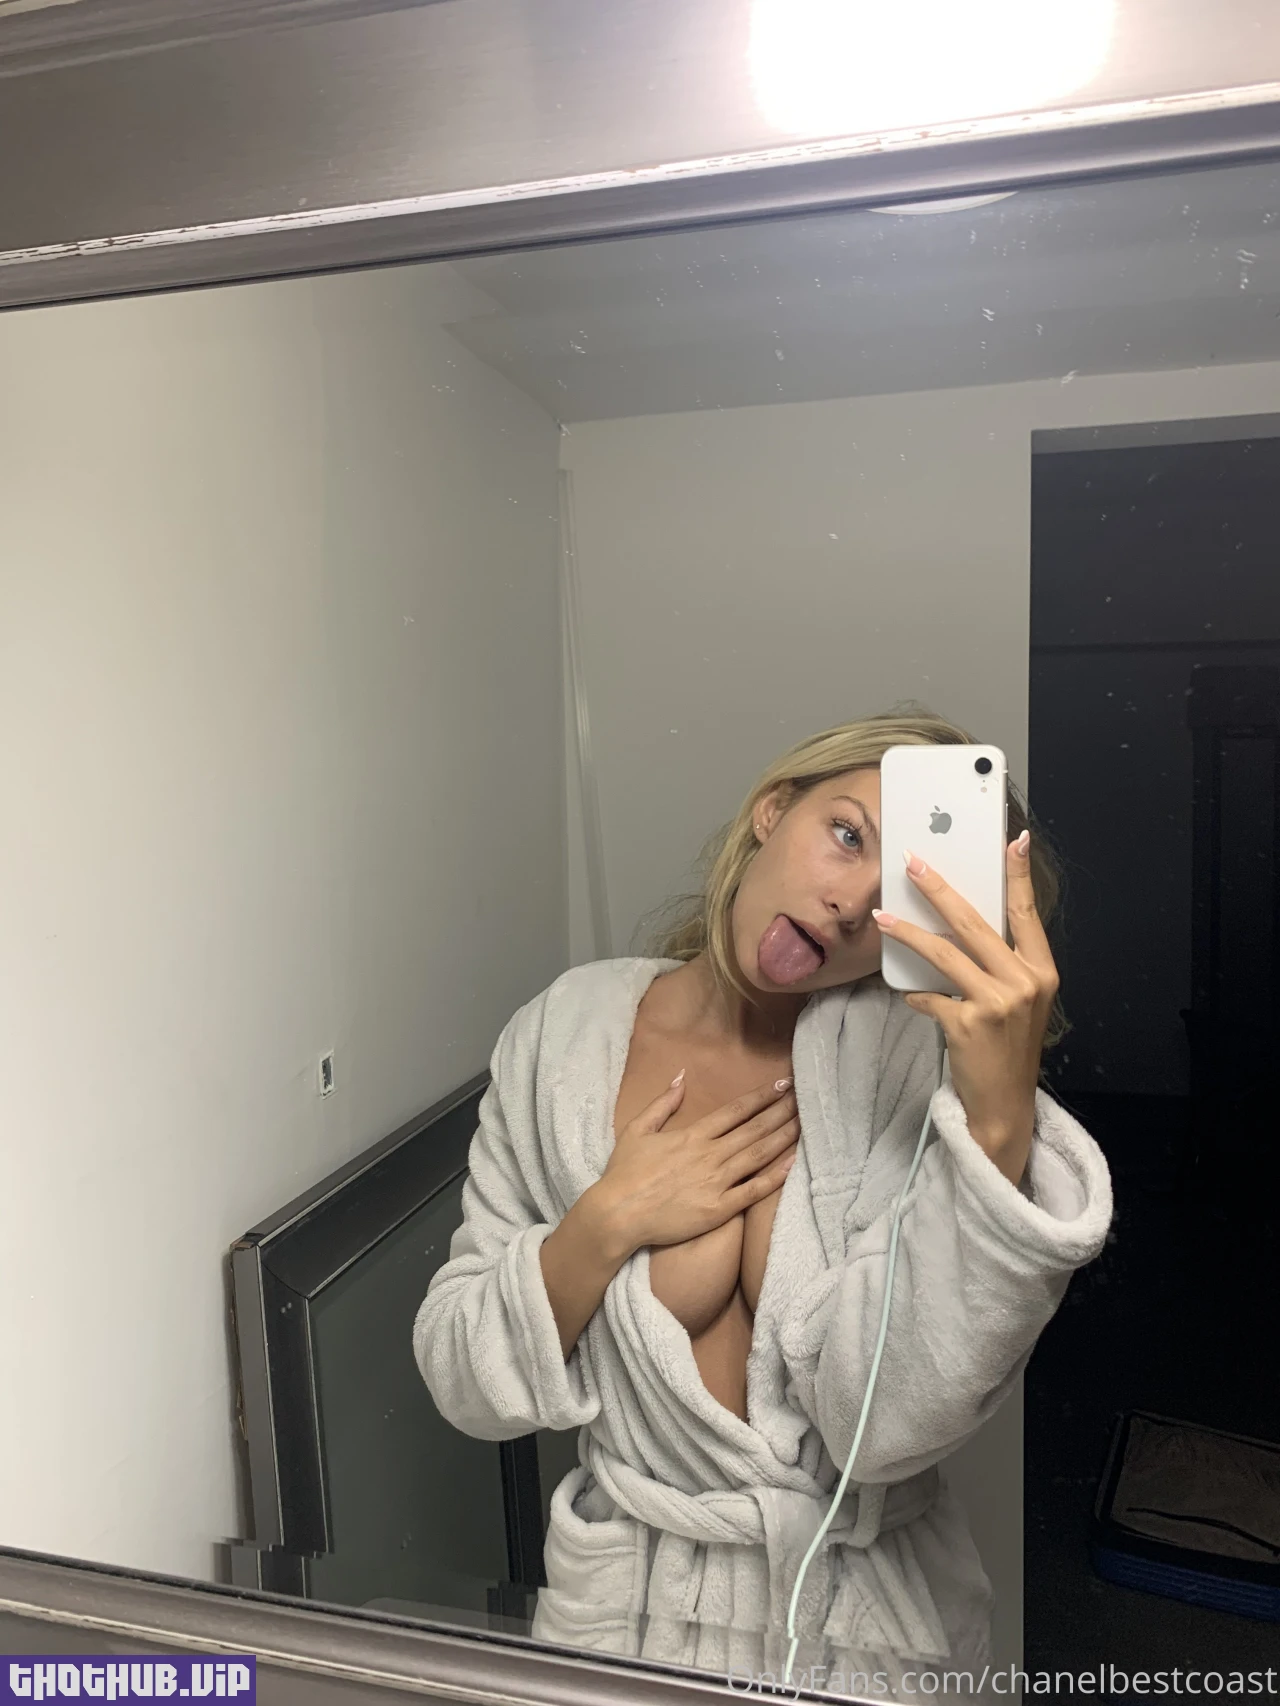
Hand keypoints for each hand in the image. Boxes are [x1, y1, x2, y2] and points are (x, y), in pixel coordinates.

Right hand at [590, 1075, 799, 1257]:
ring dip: (784, 1137)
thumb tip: (681, 1076)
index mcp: (693, 1134)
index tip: (782, 1085)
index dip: (762, 1096)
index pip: (735, 1111)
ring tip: (805, 1124)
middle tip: (804, 1099)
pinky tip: (793, 1164)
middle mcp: (710, 1154)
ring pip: (759, 1155)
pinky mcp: (719, 1209)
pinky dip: (776, 1177)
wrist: (618, 1214)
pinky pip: (754, 1191)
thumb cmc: (624, 1173)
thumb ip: (663, 1103)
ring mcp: (717, 1182)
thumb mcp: (637, 1129)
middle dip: (781, 1112)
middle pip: (754, 1129)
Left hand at [872, 829, 1056, 1183]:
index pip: (1027, 913)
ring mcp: (999, 1004)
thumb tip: (958, 923)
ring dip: (909, 932)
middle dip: (940, 889)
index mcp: (1043, 971)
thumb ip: (1000, 965)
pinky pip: (930, 996)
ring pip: (944, 953)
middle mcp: (1026, 983)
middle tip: (914, 863)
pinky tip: (908, 994)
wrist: (1004, 1106)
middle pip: (976, 923)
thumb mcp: (1019, 1002)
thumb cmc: (1007, 1048)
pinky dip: (915, 994)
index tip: (1012, 839)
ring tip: (883, 917)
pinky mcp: (969, 1024)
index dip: (1019, 875)